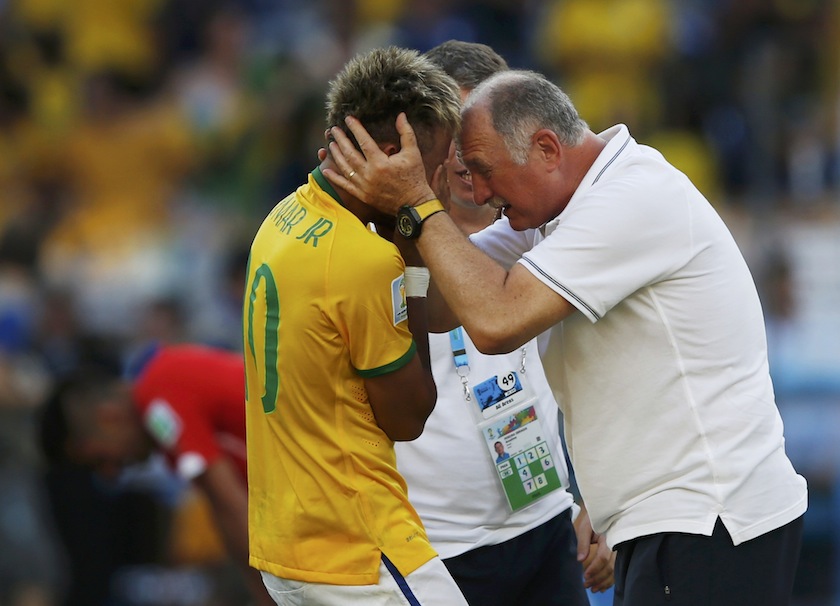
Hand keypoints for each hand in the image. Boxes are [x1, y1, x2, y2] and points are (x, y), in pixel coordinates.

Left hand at [322, 113, 436, 214]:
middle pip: (350, 153)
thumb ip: (406, 133)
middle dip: (341, 139)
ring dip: (336, 155)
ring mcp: (364, 186)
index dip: (355, 128)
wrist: (414, 203)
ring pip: (345, 168)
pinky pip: (345, 186)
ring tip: (331, 144)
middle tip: (334, 129)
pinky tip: (326, 170)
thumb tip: (401, 115)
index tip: (348, 119)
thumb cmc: (414, 177)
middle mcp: (369, 174)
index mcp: (380, 163)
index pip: (364, 141)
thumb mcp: (413, 153)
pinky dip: (334, 178)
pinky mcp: (362, 196)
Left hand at [574, 504, 615, 592]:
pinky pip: (617, 569)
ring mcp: (620, 550)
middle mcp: (617, 546)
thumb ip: (583, 542)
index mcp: (609, 537)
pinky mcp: (620, 553)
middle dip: (598, 579)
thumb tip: (580, 560)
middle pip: (610, 568)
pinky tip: (603, 585)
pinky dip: (610, 579)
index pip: (603, 558)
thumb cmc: (596, 516)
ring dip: (604, 582)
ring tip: (593, 588)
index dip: (594, 568)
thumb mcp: (587, 525)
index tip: (585, 576)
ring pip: (615, 571)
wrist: (608, 508)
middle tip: (586, 585)